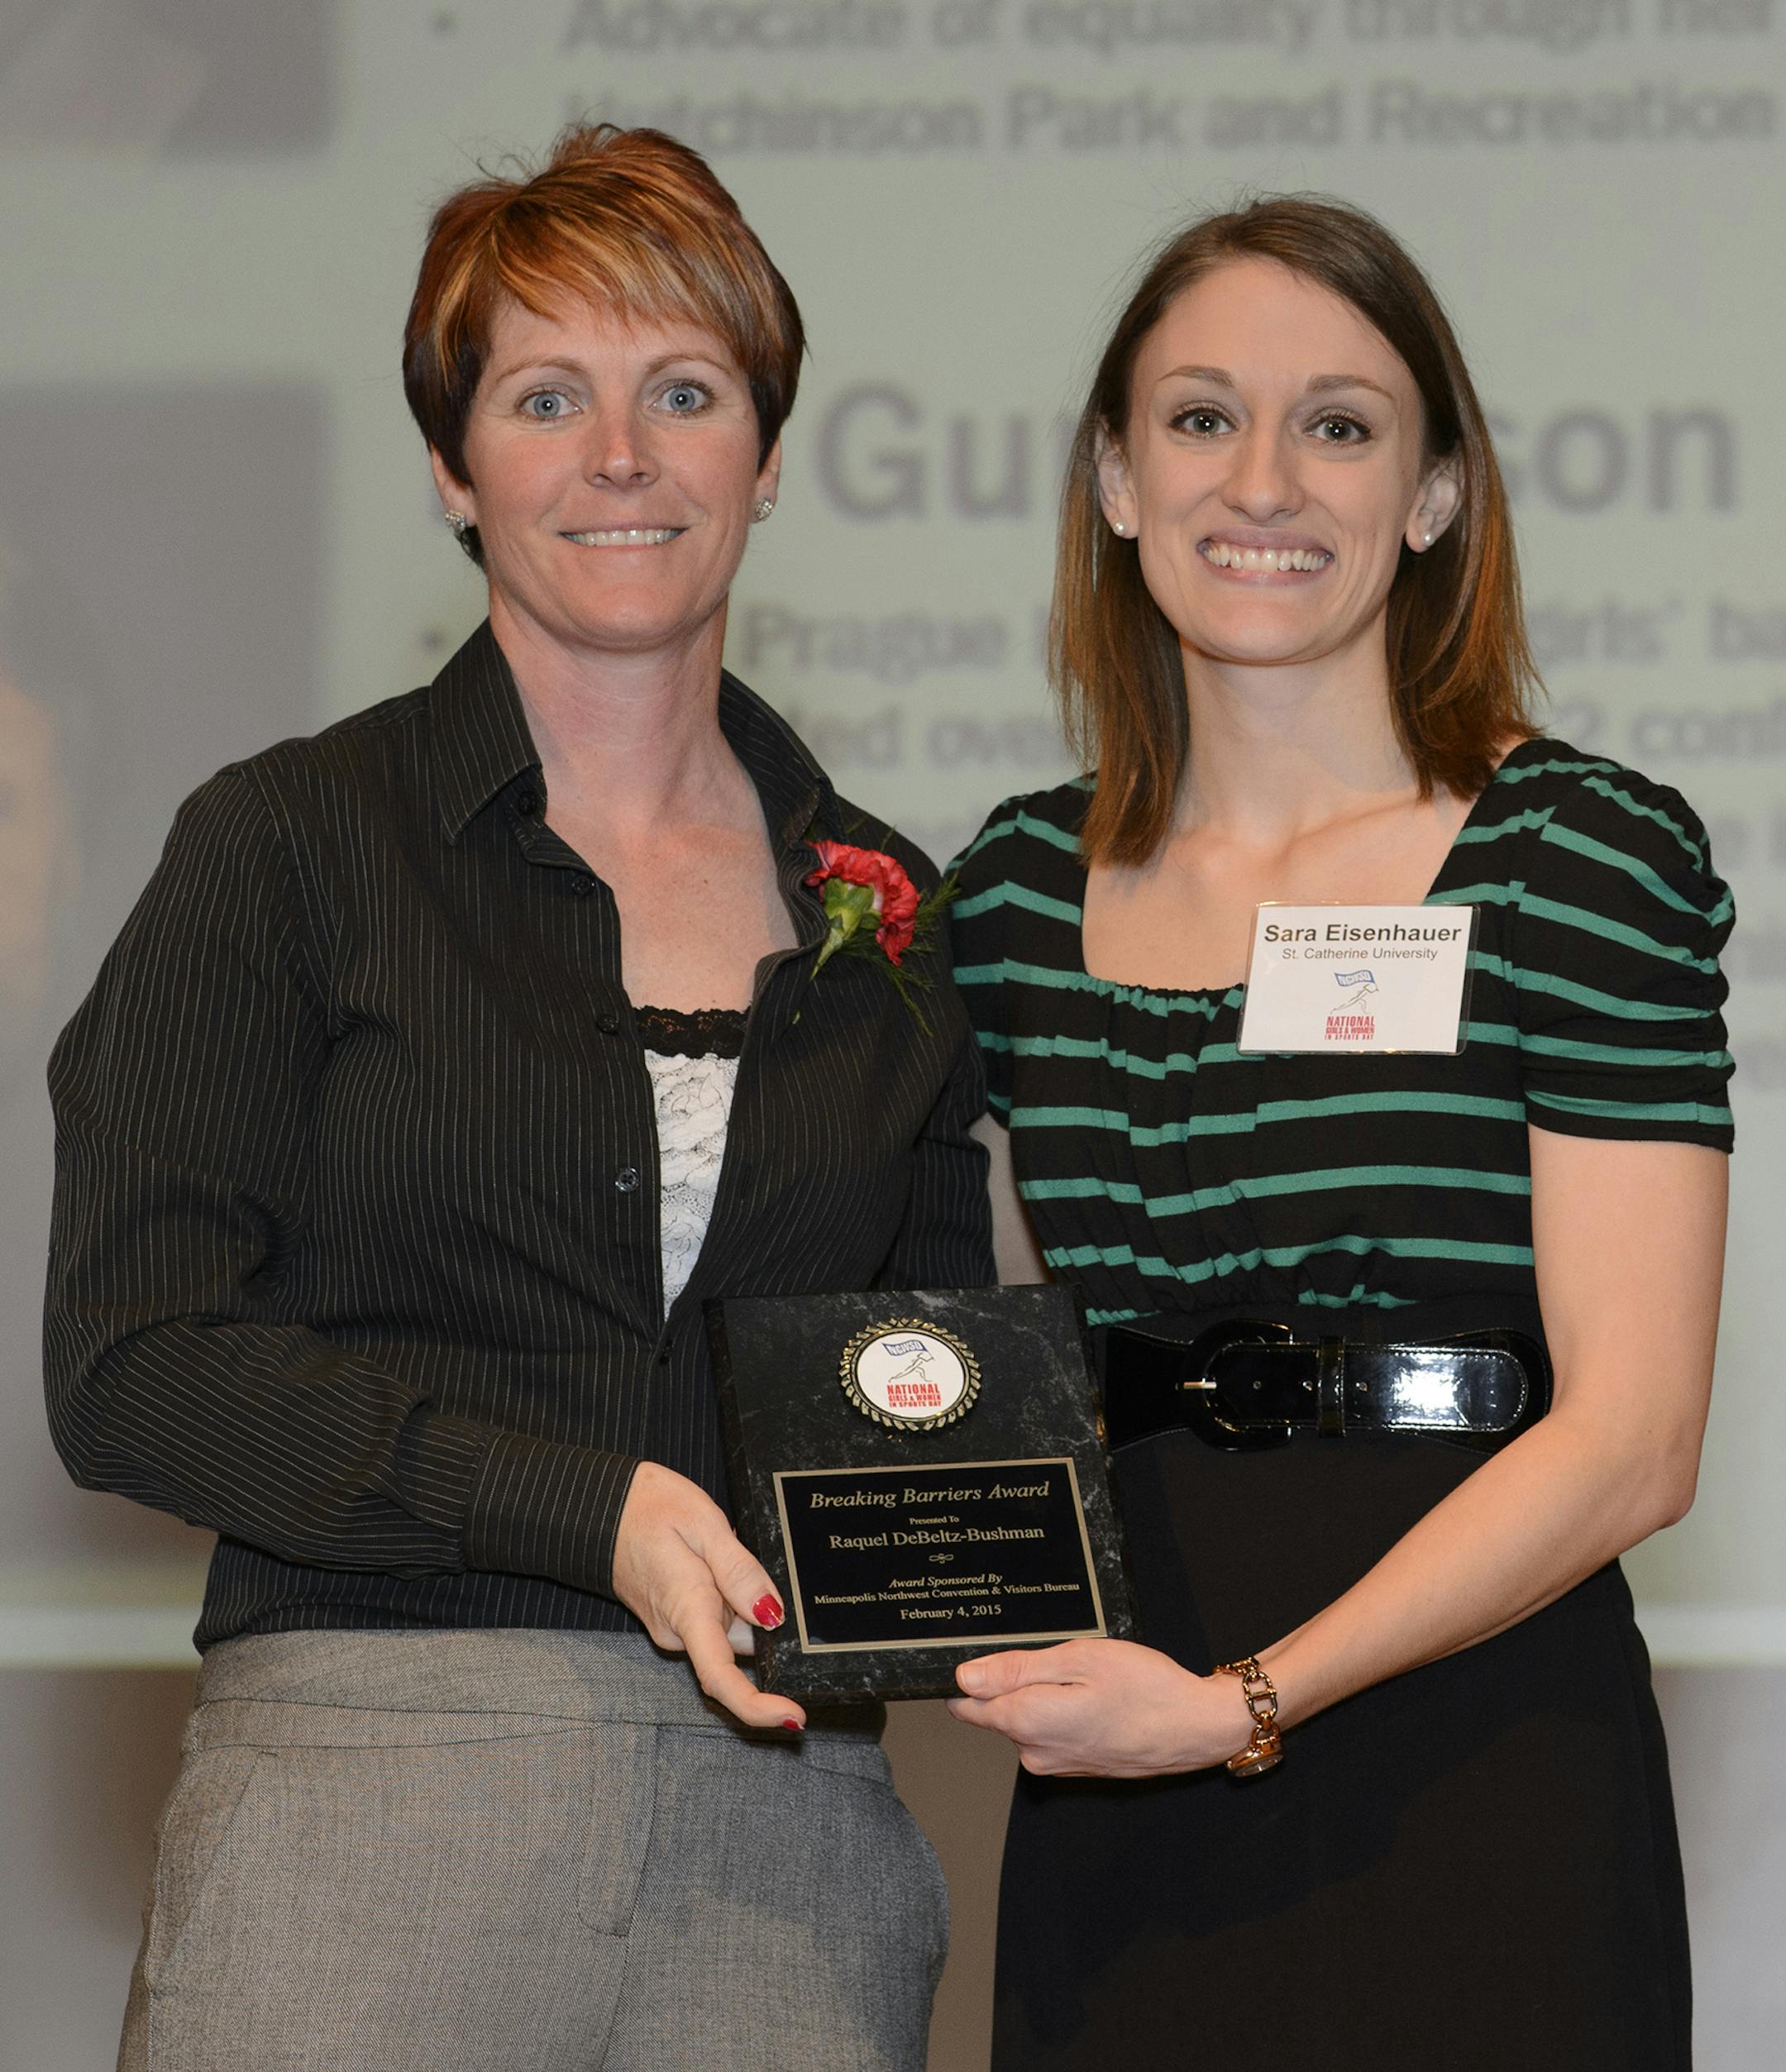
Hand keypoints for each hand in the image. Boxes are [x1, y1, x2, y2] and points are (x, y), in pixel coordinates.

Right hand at [610, 1462, 803, 1731]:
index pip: (721, 1677)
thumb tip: (772, 1615)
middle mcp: (679, 1631)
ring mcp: (675, 1628)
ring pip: (731, 1629)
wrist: (600, 1507)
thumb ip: (739, 1571)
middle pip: (740, 1646)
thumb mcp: (704, 1523)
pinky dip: (729, 1594)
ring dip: (742, 1596)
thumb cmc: (648, 1507)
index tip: (795, 1718)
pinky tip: (717, 1557)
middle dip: (760, 1614)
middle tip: (748, 1557)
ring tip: (724, 1547)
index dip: (759, 1707)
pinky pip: (716, 1618)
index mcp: (686, 1610)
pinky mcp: (676, 1619)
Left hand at [946, 1638, 1253, 1776]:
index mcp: (1029, 1723)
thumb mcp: (1079, 1658)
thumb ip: (1016, 1669)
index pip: (967, 1704)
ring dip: (1041, 1695)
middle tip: (1059, 1659)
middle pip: (997, 1710)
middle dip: (1014, 1681)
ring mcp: (1055, 1764)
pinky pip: (1049, 1732)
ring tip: (1083, 1677)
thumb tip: (965, 1678)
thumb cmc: (1145, 1688)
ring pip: (1025, 1719)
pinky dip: (1061, 1711)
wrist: (1194, 1727)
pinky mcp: (1074, 1766)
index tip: (996, 1655)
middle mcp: (1035, 1753)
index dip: (973, 1675)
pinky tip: (1092, 1696)